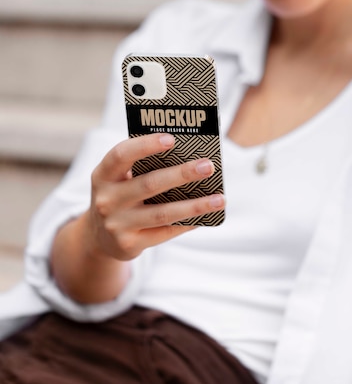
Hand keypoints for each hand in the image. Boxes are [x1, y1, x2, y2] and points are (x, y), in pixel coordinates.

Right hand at [88, 133, 224, 261]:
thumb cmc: (120, 194)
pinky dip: (187, 223)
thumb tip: (188, 156)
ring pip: (162, 213)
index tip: (172, 139)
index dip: (145, 145)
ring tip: (219, 198)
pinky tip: (206, 216)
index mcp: (103, 175)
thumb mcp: (118, 178)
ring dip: (194, 205)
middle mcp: (106, 200)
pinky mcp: (129, 244)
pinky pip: (165, 232)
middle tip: (208, 166)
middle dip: (182, 174)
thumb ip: (141, 166)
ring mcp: (117, 224)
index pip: (121, 155)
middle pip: (149, 184)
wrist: (99, 236)